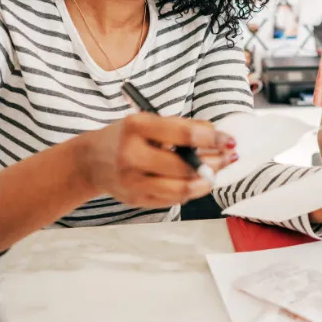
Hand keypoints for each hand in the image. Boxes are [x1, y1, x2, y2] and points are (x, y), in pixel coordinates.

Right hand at [75, 112, 236, 207]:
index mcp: (137, 127)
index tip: (230, 140)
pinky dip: (190, 191)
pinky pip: (172, 200)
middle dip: (214, 162)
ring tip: (216, 173)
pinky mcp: (136, 199)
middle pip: (184, 166)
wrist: (91, 161)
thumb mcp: (149, 121)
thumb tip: (216, 133)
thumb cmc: (126, 137)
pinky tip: (198, 182)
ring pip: (180, 189)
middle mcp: (132, 155)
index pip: (183, 134)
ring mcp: (133, 181)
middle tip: (229, 157)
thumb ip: (181, 126)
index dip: (212, 138)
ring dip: (205, 182)